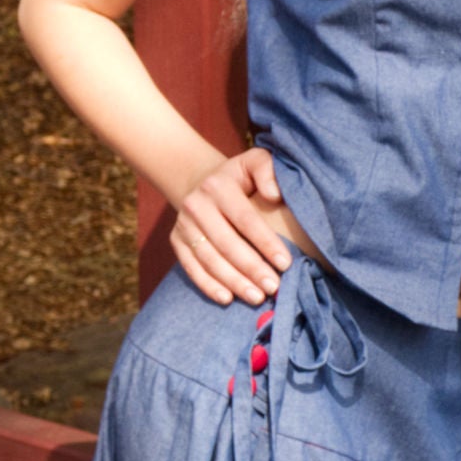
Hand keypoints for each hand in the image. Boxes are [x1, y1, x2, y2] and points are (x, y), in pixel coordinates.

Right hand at [171, 146, 314, 306]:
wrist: (202, 182)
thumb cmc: (240, 177)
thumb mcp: (255, 161)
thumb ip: (268, 170)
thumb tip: (274, 195)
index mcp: (218, 186)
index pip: (245, 219)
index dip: (266, 242)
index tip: (285, 263)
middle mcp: (196, 205)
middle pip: (227, 243)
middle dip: (251, 268)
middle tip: (273, 287)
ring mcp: (183, 224)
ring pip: (209, 259)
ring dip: (233, 282)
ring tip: (256, 297)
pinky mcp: (175, 241)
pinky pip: (190, 268)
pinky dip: (208, 285)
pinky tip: (227, 299)